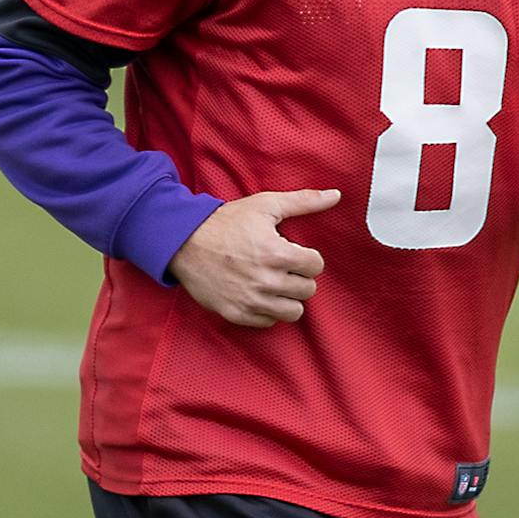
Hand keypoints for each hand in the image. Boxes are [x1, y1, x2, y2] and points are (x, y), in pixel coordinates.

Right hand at [166, 188, 339, 327]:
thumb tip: (335, 195)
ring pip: (293, 312)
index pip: (316, 266)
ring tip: (276, 284)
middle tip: (283, 268)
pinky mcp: (237, 313)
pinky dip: (267, 310)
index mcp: (277, 253)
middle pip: (308, 290)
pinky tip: (259, 294)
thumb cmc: (226, 222)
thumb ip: (303, 201)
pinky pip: (269, 322)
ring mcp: (251, 300)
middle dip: (299, 277)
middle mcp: (266, 280)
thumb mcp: (264, 205)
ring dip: (288, 298)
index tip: (293, 253)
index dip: (307, 257)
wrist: (183, 243)